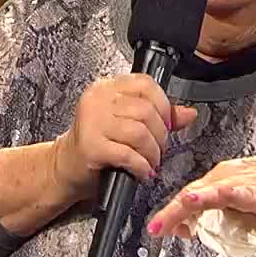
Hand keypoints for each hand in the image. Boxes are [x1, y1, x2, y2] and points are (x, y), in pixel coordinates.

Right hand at [50, 73, 197, 201]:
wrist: (65, 167)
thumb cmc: (97, 144)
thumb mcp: (126, 123)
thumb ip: (158, 116)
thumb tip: (190, 113)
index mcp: (107, 88)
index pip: (145, 84)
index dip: (163, 105)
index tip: (166, 124)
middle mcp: (97, 100)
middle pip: (146, 111)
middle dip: (160, 135)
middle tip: (158, 150)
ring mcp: (92, 122)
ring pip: (140, 132)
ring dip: (152, 153)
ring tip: (150, 162)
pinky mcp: (91, 146)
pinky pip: (128, 154)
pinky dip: (141, 166)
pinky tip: (142, 172)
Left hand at [145, 148, 255, 238]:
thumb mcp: (234, 199)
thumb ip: (209, 213)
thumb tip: (182, 227)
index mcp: (222, 180)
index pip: (190, 195)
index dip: (171, 212)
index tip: (156, 227)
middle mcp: (237, 179)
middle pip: (206, 192)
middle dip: (186, 205)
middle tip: (167, 220)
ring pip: (240, 189)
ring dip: (223, 193)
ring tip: (206, 197)